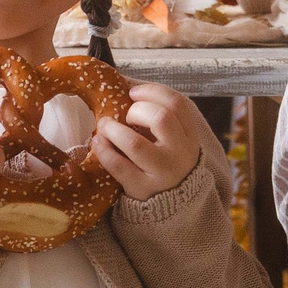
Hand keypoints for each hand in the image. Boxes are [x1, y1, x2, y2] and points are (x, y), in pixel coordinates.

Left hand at [93, 82, 207, 201]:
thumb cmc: (165, 161)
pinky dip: (103, 150)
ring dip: (113, 129)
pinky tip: (97, 142)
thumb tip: (123, 81)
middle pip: (160, 118)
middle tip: (125, 115)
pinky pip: (118, 165)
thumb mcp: (172, 139)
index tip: (133, 92)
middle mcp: (180, 154)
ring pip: (134, 143)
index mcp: (189, 136)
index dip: (152, 91)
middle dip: (135, 110)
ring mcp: (162, 173)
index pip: (177, 104)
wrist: (172, 206)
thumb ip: (156, 113)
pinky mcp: (142, 189)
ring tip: (104, 125)